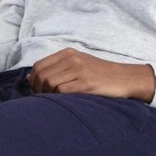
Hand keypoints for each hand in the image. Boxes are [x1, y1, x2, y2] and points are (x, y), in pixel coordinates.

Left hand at [27, 48, 155, 101]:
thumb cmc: (100, 74)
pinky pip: (62, 91)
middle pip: (41, 75)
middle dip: (38, 90)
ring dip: (48, 95)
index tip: (38, 91)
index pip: (39, 66)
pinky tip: (65, 102)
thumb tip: (30, 78)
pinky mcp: (86, 83)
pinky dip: (59, 98)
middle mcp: (72, 59)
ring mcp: (79, 70)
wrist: (125, 78)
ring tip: (56, 101)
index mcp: (68, 53)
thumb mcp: (78, 65)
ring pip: (50, 83)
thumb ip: (55, 69)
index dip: (34, 81)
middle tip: (45, 99)